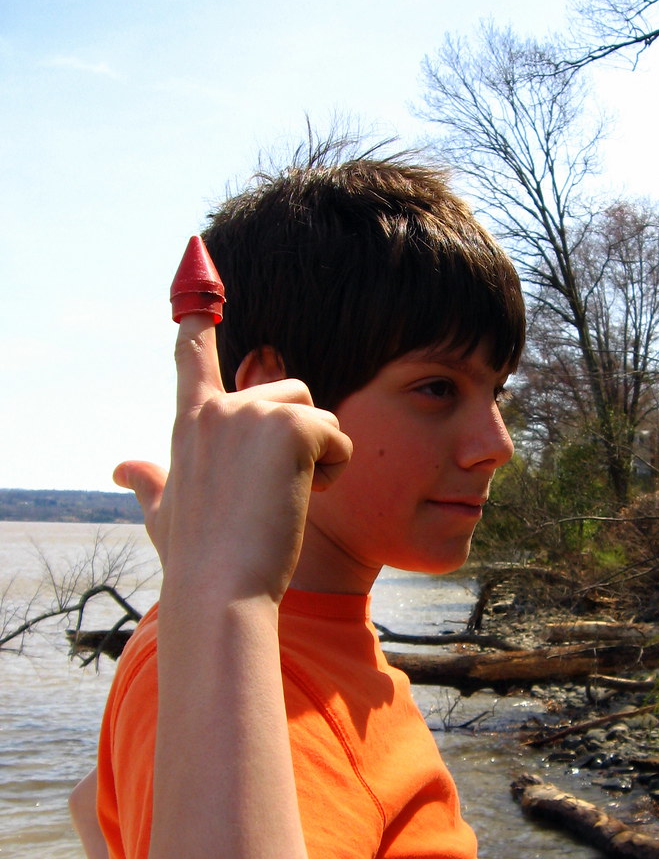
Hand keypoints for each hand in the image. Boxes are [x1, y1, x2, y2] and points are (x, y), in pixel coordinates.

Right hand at [115, 310, 350, 602]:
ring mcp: (252, 410)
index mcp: (191, 422)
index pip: (194, 356)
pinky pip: (336, 436)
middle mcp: (218, 406)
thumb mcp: (164, 515)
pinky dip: (334, 469)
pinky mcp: (291, 424)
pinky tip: (306, 498)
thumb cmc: (196, 559)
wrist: (221, 590)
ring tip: (287, 499)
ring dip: (319, 457)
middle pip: (290, 389)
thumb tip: (121, 468)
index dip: (199, 320)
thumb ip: (148, 483)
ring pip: (318, 413)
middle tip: (276, 492)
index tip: (195, 268)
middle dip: (300, 437)